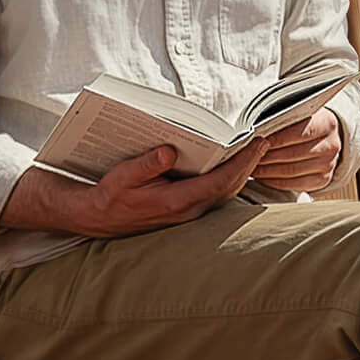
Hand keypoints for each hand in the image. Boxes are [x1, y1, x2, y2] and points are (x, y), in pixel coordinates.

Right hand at [2, 140, 268, 238]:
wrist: (96, 218)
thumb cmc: (108, 196)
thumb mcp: (122, 176)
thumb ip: (146, 164)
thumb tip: (169, 150)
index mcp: (176, 202)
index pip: (220, 182)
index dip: (243, 163)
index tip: (259, 143)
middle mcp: (187, 212)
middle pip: (230, 188)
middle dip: (248, 164)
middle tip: (264, 141)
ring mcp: (187, 214)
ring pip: (224, 193)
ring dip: (240, 172)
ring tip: (252, 149)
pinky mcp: (184, 212)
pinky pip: (214, 194)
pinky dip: (227, 178)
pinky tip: (230, 163)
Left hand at [252, 108, 341, 191]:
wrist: (322, 136)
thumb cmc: (303, 122)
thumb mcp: (298, 113)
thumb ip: (283, 117)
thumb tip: (258, 128)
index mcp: (327, 123)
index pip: (299, 133)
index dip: (276, 139)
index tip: (257, 141)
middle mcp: (331, 145)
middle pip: (293, 154)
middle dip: (267, 156)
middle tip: (249, 156)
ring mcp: (328, 164)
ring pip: (291, 171)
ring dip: (267, 170)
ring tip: (251, 166)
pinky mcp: (322, 180)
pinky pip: (294, 184)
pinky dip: (274, 182)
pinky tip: (262, 177)